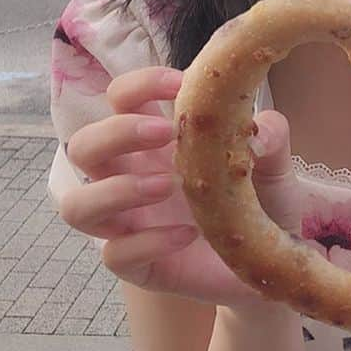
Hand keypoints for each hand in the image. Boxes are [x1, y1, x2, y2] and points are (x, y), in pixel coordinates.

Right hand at [58, 66, 300, 308]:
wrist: (270, 263)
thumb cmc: (261, 202)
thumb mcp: (275, 164)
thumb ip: (270, 135)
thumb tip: (257, 128)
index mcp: (156, 141)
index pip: (121, 98)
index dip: (139, 85)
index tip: (178, 84)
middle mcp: (132, 176)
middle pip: (82, 146)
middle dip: (116, 133)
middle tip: (166, 134)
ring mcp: (129, 222)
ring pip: (75, 205)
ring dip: (115, 190)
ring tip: (167, 186)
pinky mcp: (138, 266)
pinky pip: (115, 255)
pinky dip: (148, 242)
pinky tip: (189, 235)